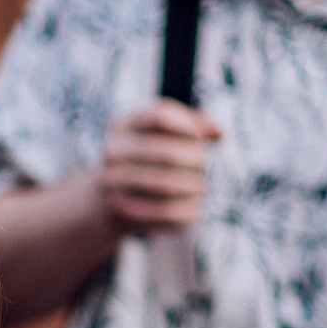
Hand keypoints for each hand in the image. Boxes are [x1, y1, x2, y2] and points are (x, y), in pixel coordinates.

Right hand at [98, 100, 220, 235]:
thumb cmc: (146, 162)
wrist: (106, 201)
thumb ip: (192, 126)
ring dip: (193, 186)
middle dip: (195, 159)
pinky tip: (194, 208)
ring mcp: (113, 182)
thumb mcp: (160, 136)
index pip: (160, 116)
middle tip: (205, 165)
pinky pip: (163, 211)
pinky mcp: (120, 209)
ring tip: (202, 188)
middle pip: (166, 152)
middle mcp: (113, 152)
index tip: (203, 138)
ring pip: (165, 184)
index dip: (189, 125)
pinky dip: (185, 210)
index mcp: (122, 127)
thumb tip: (220, 133)